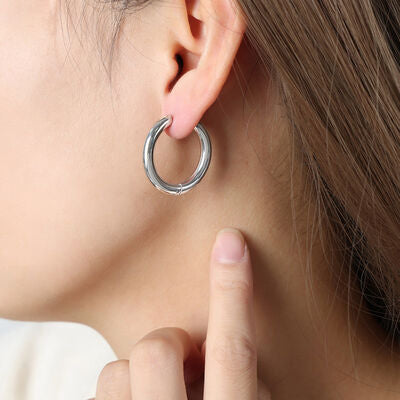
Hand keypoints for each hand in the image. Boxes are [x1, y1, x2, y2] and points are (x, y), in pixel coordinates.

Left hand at [93, 228, 270, 398]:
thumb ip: (243, 373)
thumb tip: (231, 313)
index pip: (233, 351)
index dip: (232, 291)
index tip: (231, 240)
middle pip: (156, 351)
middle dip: (168, 344)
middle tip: (184, 361)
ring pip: (115, 372)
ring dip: (137, 375)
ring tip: (158, 391)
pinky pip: (99, 391)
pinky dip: (122, 390)